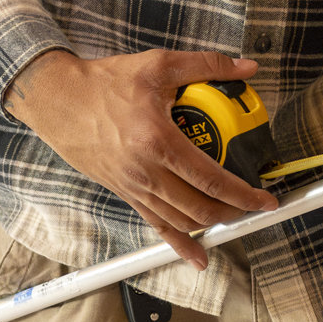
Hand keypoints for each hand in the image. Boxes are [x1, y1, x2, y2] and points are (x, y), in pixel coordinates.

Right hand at [4, 49, 278, 269]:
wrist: (56, 100)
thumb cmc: (105, 83)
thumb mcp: (158, 65)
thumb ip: (207, 65)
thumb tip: (246, 67)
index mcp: (158, 141)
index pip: (211, 178)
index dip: (244, 194)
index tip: (266, 198)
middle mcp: (146, 171)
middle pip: (199, 207)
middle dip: (234, 212)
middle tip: (255, 208)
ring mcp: (134, 187)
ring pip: (181, 220)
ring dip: (212, 224)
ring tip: (236, 218)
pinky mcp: (124, 193)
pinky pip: (156, 224)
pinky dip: (180, 243)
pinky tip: (198, 257)